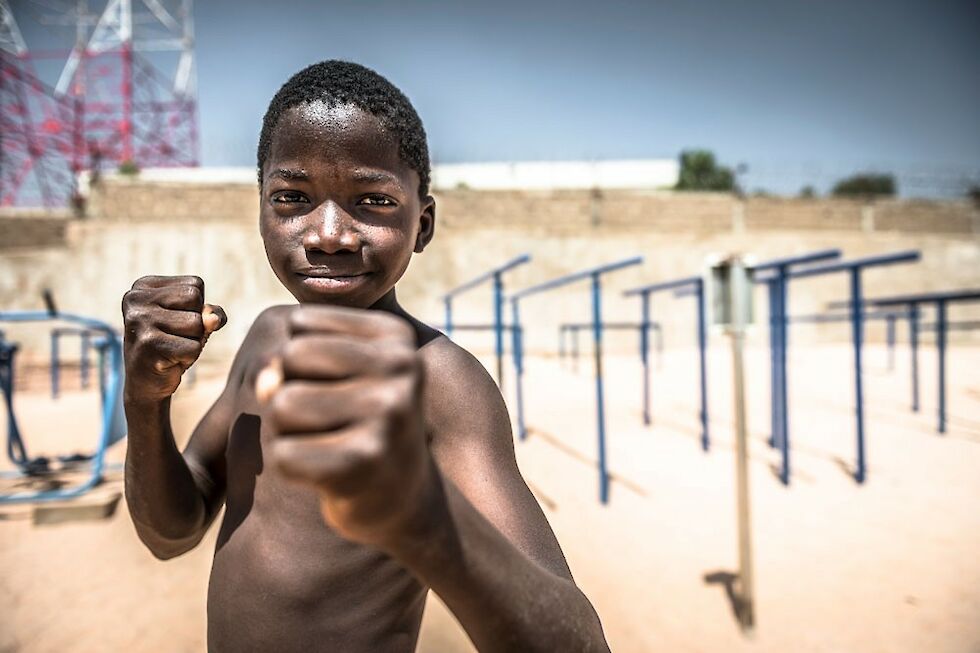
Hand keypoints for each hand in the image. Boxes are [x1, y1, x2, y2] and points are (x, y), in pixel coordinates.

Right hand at [122, 275, 225, 401]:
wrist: (146, 384)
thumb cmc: (172, 345)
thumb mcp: (194, 322)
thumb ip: (210, 313)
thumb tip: (214, 319)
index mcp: (143, 286)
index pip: (195, 285)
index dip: (196, 308)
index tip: (173, 321)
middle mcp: (136, 299)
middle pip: (195, 299)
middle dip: (196, 323)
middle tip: (174, 337)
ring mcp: (139, 321)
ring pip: (197, 324)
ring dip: (193, 341)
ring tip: (171, 348)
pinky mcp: (148, 344)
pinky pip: (194, 347)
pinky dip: (189, 357)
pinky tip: (169, 361)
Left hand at [257, 306, 435, 547]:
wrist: (400, 496)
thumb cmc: (355, 422)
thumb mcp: (333, 373)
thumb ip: (288, 361)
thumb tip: (266, 383)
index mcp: (396, 335)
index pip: (300, 325)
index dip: (299, 361)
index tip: (339, 386)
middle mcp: (401, 368)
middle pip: (290, 358)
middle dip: (291, 392)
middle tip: (331, 419)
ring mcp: (389, 414)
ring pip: (283, 405)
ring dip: (290, 431)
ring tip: (330, 445)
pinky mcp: (367, 461)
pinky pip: (285, 454)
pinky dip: (293, 467)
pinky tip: (329, 475)